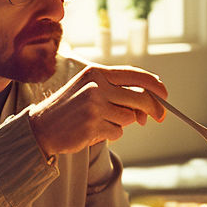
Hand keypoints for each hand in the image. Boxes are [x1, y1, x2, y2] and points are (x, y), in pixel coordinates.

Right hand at [28, 64, 167, 156]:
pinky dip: (110, 134)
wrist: (41, 127)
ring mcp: (95, 106)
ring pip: (130, 117)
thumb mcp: (90, 90)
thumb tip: (150, 105)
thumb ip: (117, 93)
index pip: (134, 75)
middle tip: (159, 117)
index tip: (165, 95)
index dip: (155, 85)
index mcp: (96, 73)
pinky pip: (118, 132)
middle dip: (153, 109)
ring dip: (121, 123)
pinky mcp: (93, 125)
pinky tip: (93, 130)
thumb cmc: (70, 109)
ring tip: (100, 121)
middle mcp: (96, 86)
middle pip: (140, 97)